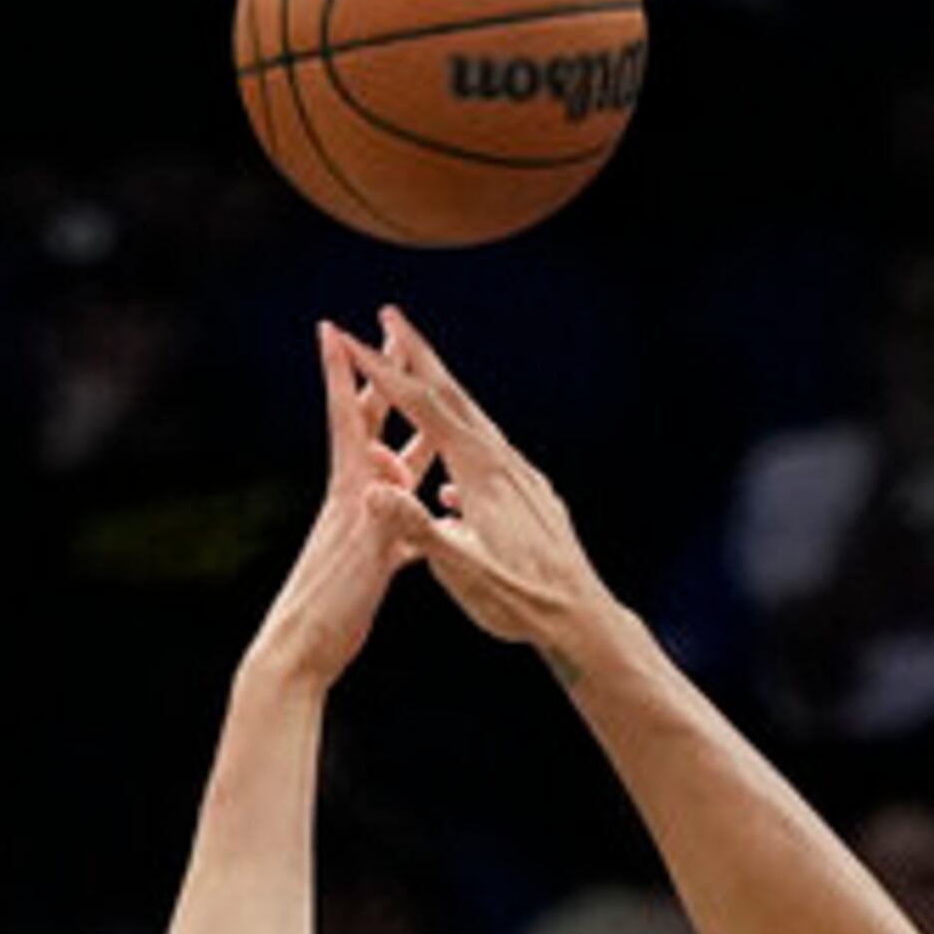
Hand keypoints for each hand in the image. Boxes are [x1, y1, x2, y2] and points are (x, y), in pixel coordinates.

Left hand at [246, 323, 433, 694]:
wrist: (301, 655)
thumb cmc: (329, 610)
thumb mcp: (365, 559)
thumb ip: (385, 514)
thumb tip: (396, 472)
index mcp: (351, 492)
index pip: (349, 418)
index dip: (342, 372)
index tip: (334, 326)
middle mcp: (354, 499)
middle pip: (373, 428)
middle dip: (383, 384)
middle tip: (393, 342)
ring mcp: (362, 526)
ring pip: (393, 471)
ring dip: (411, 439)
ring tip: (428, 413)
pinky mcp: (371, 557)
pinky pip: (403, 520)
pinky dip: (420, 506)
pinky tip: (436, 506)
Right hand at [372, 306, 621, 661]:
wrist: (582, 618)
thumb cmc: (520, 600)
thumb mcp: (462, 569)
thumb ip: (417, 528)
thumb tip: (374, 492)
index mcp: (480, 471)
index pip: (422, 407)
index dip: (383, 371)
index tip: (352, 338)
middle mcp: (504, 461)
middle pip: (452, 394)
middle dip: (416, 352)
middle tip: (389, 314)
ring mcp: (522, 476)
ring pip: (475, 419)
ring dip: (441, 392)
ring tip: (419, 378)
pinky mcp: (533, 496)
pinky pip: (491, 455)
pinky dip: (464, 442)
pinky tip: (454, 482)